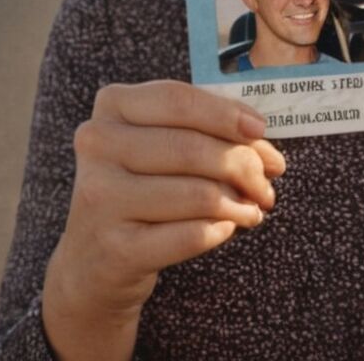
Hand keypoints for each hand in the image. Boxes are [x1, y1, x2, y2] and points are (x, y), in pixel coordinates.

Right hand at [42, 80, 284, 360]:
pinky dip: (220, 230)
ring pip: (197, 193)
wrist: (93, 262)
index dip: (226, 114)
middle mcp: (98, 145)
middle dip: (243, 164)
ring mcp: (100, 198)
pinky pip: (190, 235)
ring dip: (238, 202)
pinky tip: (229, 227)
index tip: (260, 130)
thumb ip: (214, 137)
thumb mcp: (165, 148)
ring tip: (254, 208)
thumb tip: (270, 156)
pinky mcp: (115, 248)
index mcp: (112, 106)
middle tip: (266, 183)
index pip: (179, 100)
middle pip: (192, 147)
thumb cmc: (142, 189)